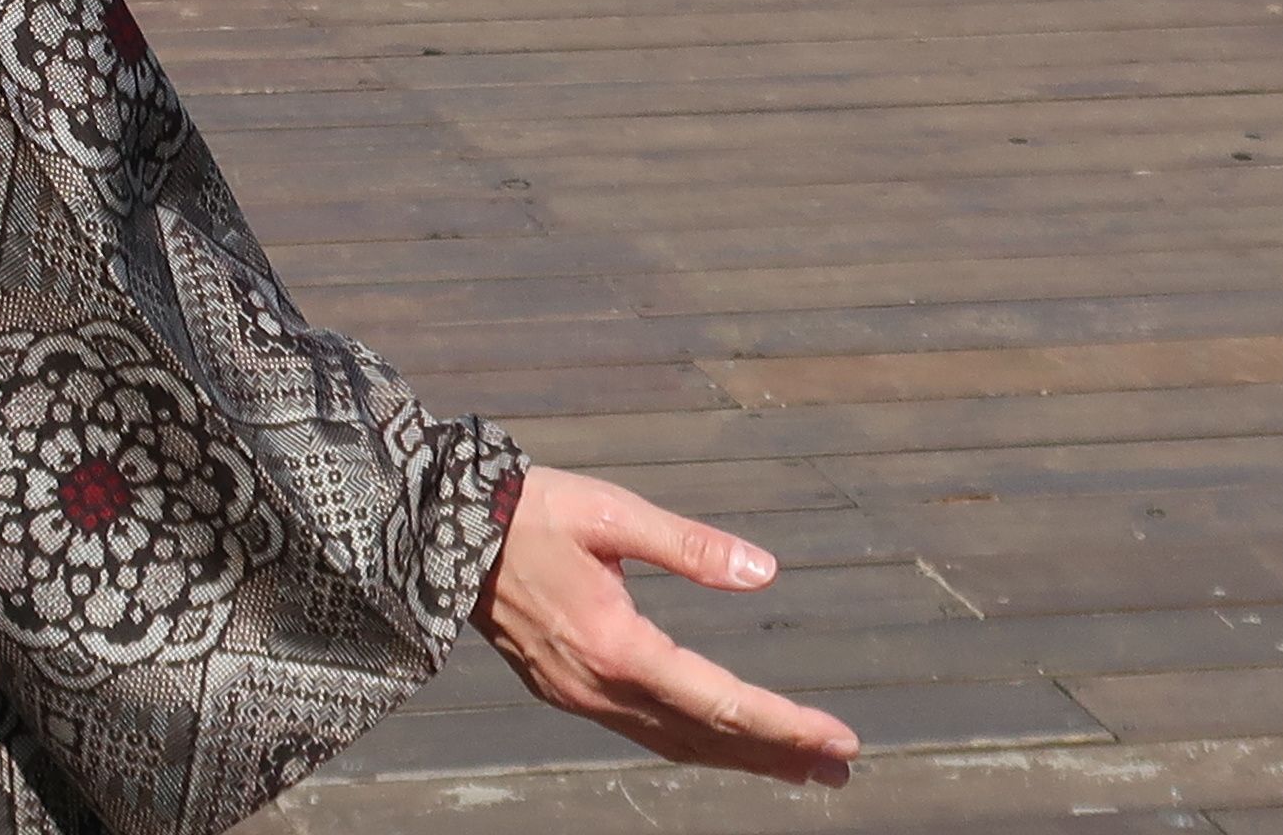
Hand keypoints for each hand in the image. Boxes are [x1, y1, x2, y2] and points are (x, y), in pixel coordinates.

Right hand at [480, 463, 860, 788]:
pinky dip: (694, 744)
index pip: (722, 702)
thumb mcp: (611, 512)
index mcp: (618, 646)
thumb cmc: (530, 511)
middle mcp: (601, 688)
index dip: (786, 725)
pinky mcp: (566, 692)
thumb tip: (764, 570)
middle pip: (707, 738)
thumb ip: (689, 545)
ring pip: (676, 744)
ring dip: (740, 757)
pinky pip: (646, 734)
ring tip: (797, 767)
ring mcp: (581, 698)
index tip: (841, 740)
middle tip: (839, 771)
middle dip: (777, 755)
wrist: (440, 530)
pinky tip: (718, 741)